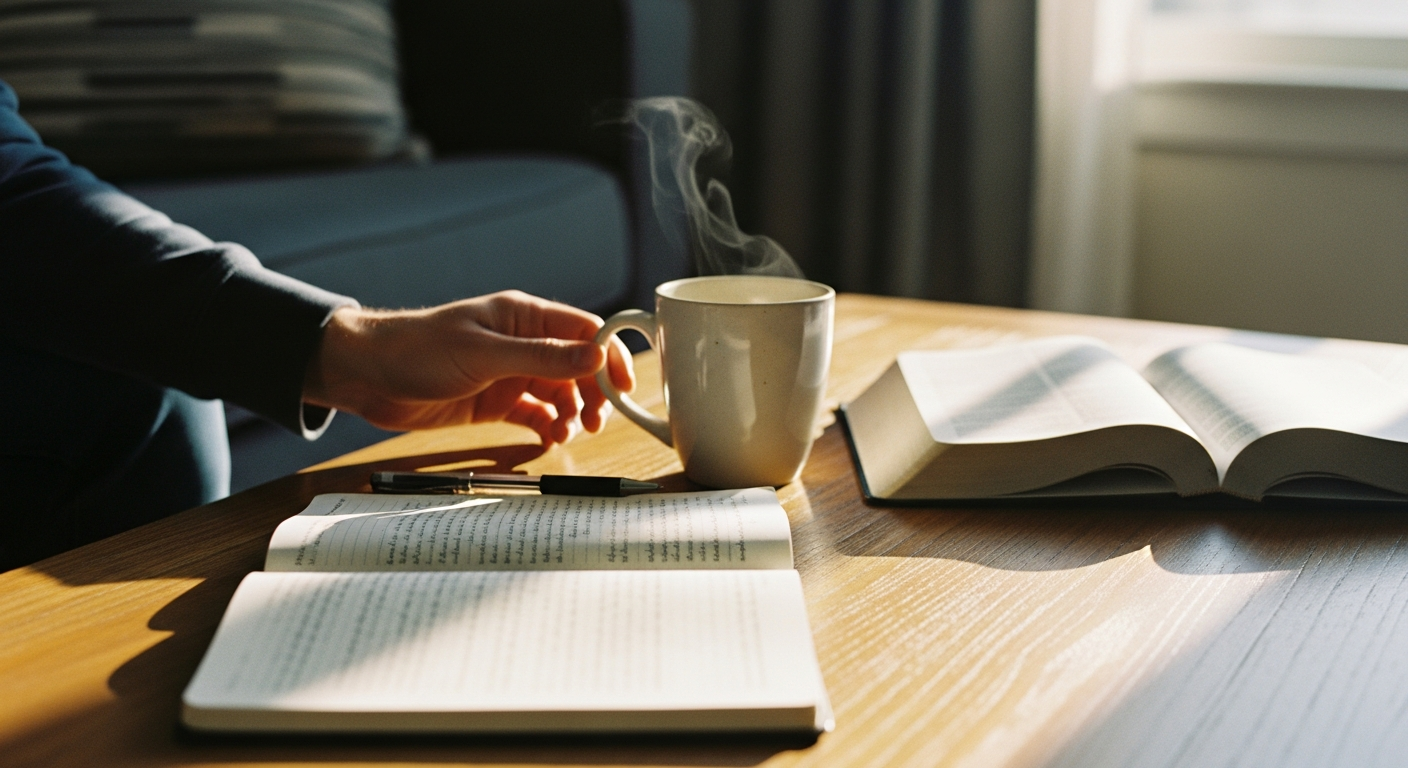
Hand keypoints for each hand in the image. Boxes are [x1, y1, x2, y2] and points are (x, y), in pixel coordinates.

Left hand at [303, 291, 634, 443]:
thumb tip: (596, 359)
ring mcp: (509, 373)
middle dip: (594, 394)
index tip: (623, 388)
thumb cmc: (418, 350)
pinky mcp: (494, 401)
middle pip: (579, 367)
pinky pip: (534, 414)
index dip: (610, 357)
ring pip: (560, 393)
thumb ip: (542, 358)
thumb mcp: (484, 354)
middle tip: (597, 423)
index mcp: (524, 317)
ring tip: (568, 435)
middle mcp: (522, 343)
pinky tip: (547, 440)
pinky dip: (547, 427)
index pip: (586, 331)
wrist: (366, 375)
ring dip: (572, 414)